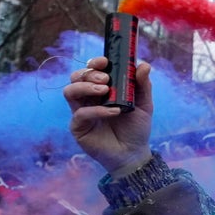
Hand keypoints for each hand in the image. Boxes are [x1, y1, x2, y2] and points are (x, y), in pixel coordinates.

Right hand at [63, 57, 154, 173]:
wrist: (133, 153)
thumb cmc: (136, 128)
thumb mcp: (144, 104)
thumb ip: (143, 85)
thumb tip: (143, 64)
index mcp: (102, 89)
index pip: (91, 70)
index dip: (94, 63)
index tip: (105, 61)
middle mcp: (88, 98)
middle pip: (76, 77)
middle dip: (89, 73)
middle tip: (106, 79)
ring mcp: (81, 112)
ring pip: (69, 91)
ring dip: (85, 87)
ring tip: (104, 90)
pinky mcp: (78, 127)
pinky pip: (80, 114)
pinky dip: (97, 110)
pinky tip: (114, 111)